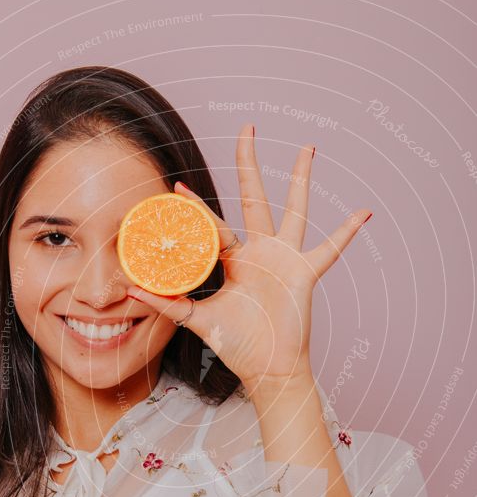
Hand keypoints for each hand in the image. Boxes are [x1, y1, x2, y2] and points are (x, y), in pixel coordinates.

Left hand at [126, 124, 371, 397]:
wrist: (267, 368)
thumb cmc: (238, 344)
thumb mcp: (198, 320)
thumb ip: (169, 305)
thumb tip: (132, 291)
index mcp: (234, 260)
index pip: (213, 224)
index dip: (196, 207)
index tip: (176, 186)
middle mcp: (260, 251)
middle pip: (254, 197)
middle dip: (248, 164)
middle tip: (246, 128)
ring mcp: (285, 259)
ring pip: (294, 211)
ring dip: (300, 180)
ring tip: (307, 149)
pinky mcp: (305, 273)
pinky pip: (329, 250)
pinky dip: (346, 232)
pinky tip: (363, 212)